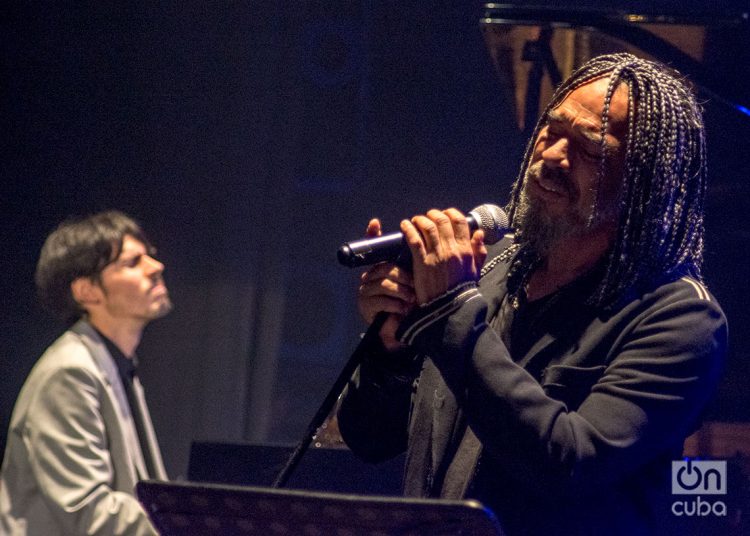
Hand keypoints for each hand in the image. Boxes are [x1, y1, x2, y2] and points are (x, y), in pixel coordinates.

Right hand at [357, 219, 415, 349]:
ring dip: (401, 292)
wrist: (398, 330)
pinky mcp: (366, 305)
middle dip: (403, 276)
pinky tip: (403, 310)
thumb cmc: (408, 303)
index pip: (374, 247)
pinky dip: (396, 305)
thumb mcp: (415, 282)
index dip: (373, 234)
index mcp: (382, 266)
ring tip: (412, 300)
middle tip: (416, 285)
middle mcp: (370, 275)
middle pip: (386, 267)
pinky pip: (381, 300)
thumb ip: (418, 265)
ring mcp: (366, 290)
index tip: (375, 222)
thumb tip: (430, 244)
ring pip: (384, 284)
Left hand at [401, 208, 486, 303]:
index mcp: (465, 250)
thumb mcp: (475, 271)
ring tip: (415, 220)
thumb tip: (480, 233)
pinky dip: (408, 229)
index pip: (460, 222)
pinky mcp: (422, 263)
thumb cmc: (461, 291)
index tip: (445, 213)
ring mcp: (437, 255)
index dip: (451, 213)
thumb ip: (479, 251)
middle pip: (442, 221)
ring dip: (420, 220)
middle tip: (427, 215)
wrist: (448, 309)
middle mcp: (452, 249)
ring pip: (428, 227)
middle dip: (433, 214)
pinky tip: (404, 226)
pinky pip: (414, 240)